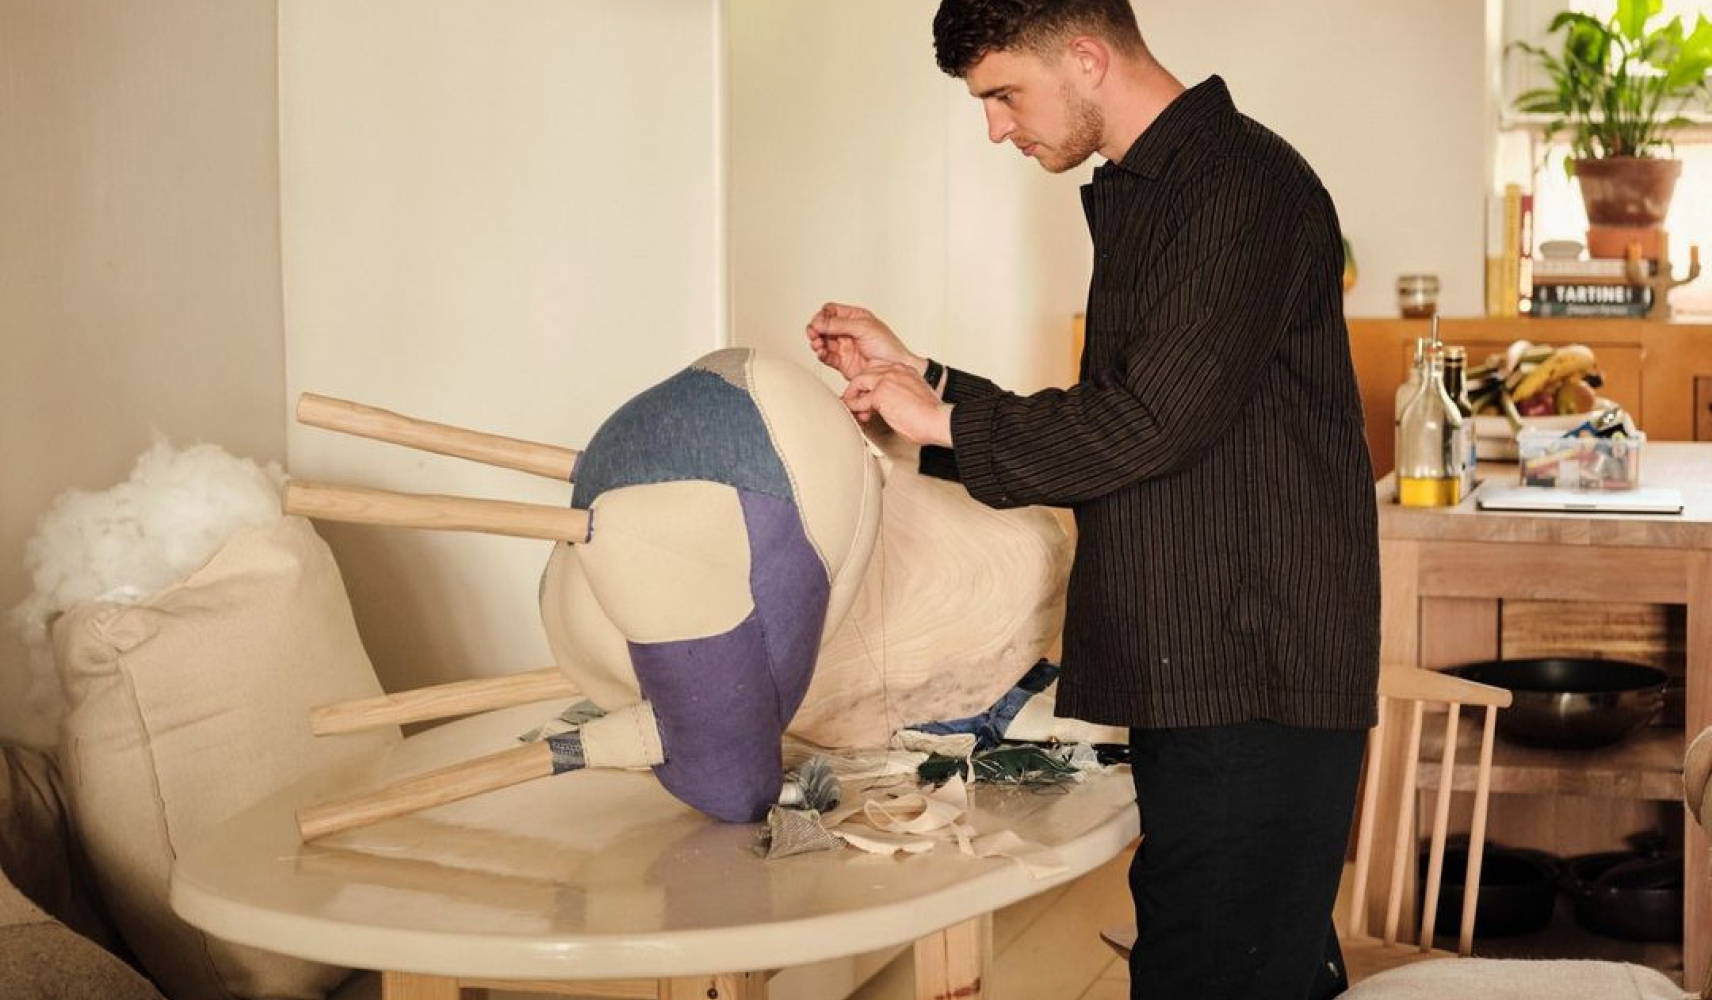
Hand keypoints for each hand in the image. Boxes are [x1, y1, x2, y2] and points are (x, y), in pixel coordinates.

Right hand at [806, 302, 923, 381]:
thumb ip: (839, 324)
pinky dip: (821, 354)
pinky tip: (822, 352)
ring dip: (816, 341)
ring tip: (818, 344)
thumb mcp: (864, 328)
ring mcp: (844, 347)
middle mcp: (848, 331)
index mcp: (855, 318)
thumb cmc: (888, 347)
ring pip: (822, 341)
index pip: (831, 311)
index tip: (819, 322)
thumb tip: (819, 321)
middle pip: (823, 326)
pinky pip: (826, 357)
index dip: (823, 315)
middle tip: (814, 333)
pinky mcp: (842, 362)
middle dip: (816, 329)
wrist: (894, 368)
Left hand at [842, 361, 953, 446]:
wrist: (938, 421)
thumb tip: (887, 405)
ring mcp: (887, 380)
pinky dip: (855, 408)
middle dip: (858, 386)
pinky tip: (858, 415)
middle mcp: (896, 370)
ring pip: (859, 381)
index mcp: (905, 370)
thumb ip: (899, 395)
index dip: (870, 380)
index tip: (867, 391)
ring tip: (853, 407)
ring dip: (852, 395)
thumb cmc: (931, 415)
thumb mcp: (914, 397)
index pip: (879, 367)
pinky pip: (859, 401)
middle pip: (866, 371)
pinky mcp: (880, 394)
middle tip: (856, 400)